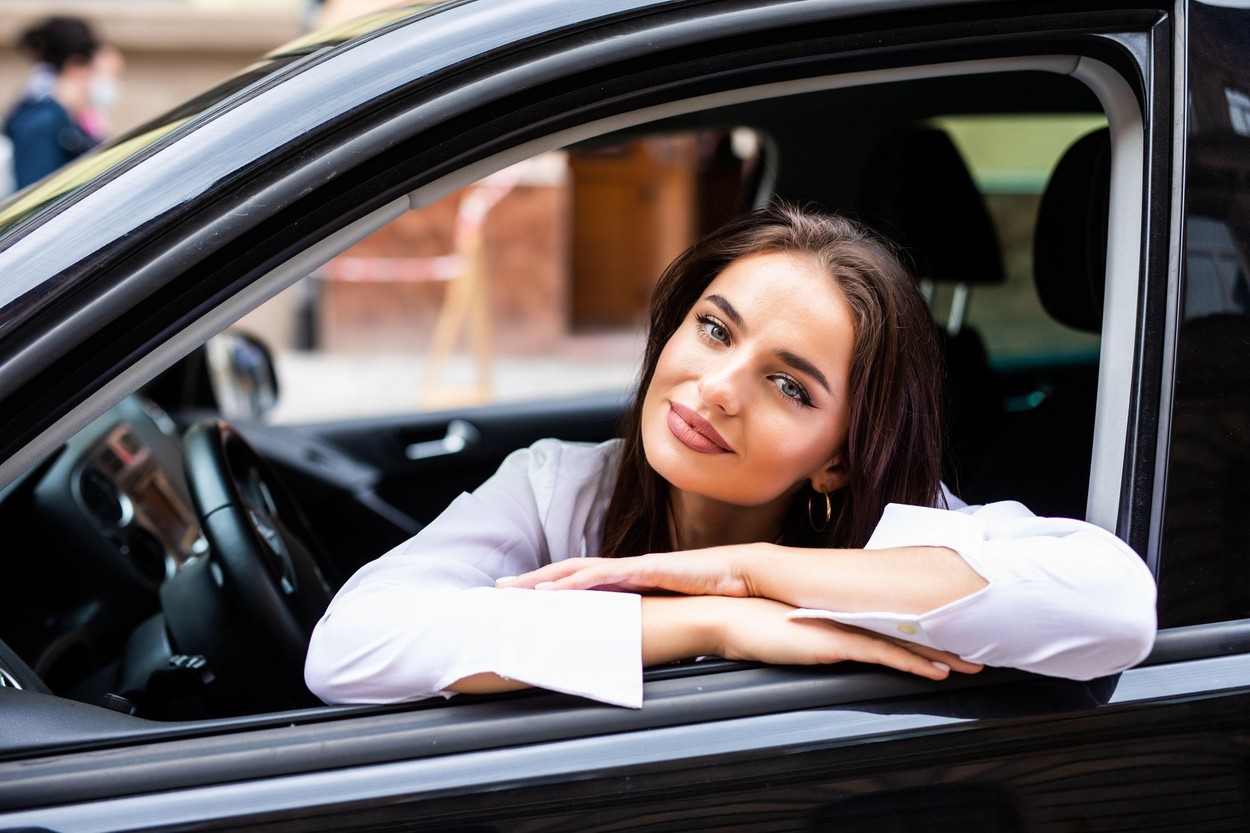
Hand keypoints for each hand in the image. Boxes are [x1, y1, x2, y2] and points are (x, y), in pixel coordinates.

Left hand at [499, 548, 751, 596]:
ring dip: (546, 580)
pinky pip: (606, 575)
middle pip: (568, 572)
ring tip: (517, 590)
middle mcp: (625, 568)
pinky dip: (578, 581)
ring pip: (580, 570)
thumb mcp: (667, 609)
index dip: (548, 587)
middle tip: (500, 590)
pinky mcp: (647, 569)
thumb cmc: (709, 591)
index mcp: (628, 578)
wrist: (742, 574)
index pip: (579, 581)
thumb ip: (644, 618)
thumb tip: (627, 639)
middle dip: (532, 580)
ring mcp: (634, 566)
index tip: (520, 597)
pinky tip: (559, 589)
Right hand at [715, 597, 982, 679]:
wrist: (725, 616)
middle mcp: (845, 615)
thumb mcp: (787, 628)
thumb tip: (823, 639)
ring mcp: (842, 627)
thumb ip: (811, 632)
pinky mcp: (835, 643)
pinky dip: (914, 664)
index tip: (945, 628)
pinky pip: (884, 655)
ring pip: (902, 640)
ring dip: (939, 653)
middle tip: (975, 643)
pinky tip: (938, 672)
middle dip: (942, 636)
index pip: (886, 618)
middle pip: (903, 627)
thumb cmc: (746, 623)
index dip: (918, 624)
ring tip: (970, 662)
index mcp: (836, 610)